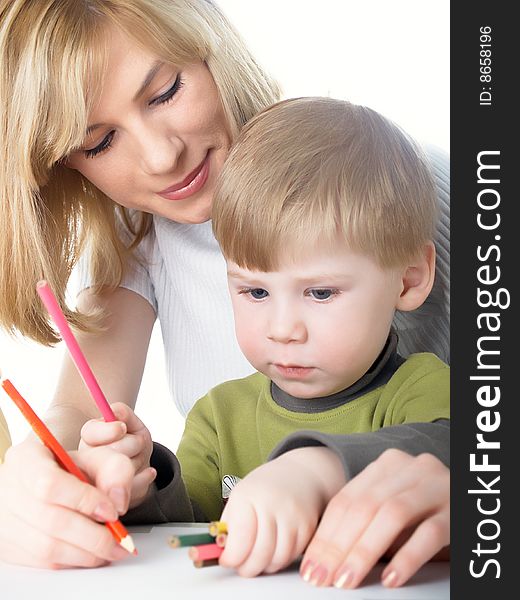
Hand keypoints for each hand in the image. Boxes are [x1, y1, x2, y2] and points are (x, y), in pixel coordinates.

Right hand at [0, 438, 135, 567]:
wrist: (47, 482)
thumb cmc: (72, 468)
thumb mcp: (98, 456)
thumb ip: (115, 470)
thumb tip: (118, 502)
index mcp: (27, 458)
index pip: (49, 483)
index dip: (84, 501)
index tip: (112, 511)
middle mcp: (9, 488)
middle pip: (51, 520)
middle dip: (94, 536)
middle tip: (120, 540)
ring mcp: (4, 520)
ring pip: (47, 547)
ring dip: (86, 554)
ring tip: (112, 549)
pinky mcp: (8, 546)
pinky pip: (43, 563)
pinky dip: (73, 561)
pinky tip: (92, 553)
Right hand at [79, 402, 155, 506]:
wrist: (139, 466)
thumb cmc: (132, 441)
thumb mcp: (130, 423)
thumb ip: (122, 413)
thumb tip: (115, 414)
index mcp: (88, 439)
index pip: (90, 433)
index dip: (107, 431)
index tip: (121, 428)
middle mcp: (86, 461)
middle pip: (108, 452)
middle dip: (131, 445)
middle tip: (137, 444)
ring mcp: (97, 484)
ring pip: (123, 469)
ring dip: (138, 460)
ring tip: (136, 459)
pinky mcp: (111, 502)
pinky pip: (133, 489)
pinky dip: (145, 477)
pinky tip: (145, 473)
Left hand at [219, 447, 344, 576]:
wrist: (301, 474)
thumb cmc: (266, 487)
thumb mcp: (240, 497)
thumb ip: (229, 525)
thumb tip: (218, 552)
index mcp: (249, 495)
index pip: (239, 540)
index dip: (230, 558)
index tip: (226, 560)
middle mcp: (273, 504)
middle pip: (259, 555)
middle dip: (246, 567)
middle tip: (241, 566)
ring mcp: (294, 516)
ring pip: (277, 560)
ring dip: (264, 566)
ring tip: (258, 558)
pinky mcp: (309, 526)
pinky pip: (293, 556)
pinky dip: (281, 560)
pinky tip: (275, 551)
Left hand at [300, 449, 449, 587]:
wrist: (474, 497)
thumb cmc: (427, 510)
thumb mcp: (393, 506)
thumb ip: (365, 518)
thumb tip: (324, 555)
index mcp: (388, 465)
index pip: (347, 500)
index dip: (326, 534)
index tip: (311, 566)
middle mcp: (411, 468)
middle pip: (364, 506)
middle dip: (338, 546)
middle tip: (322, 577)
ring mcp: (436, 486)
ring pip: (391, 516)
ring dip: (364, 551)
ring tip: (347, 580)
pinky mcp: (457, 509)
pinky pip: (429, 534)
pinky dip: (406, 558)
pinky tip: (390, 579)